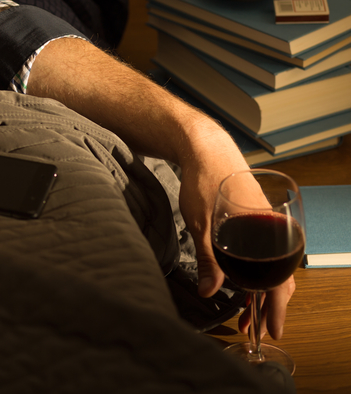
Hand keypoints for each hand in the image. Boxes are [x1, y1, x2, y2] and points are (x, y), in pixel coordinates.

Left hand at [177, 140, 294, 339]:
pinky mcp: (254, 221)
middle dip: (269, 306)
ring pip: (270, 267)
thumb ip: (207, 259)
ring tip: (248, 314)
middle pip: (279, 278)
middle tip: (257, 330)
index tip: (273, 330)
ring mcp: (264, 226)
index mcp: (266, 233)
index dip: (276, 309)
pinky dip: (256, 273)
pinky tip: (243, 284)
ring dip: (261, 292)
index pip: (279, 281)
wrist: (206, 149)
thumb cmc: (205, 181)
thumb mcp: (201, 225)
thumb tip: (209, 291)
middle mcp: (271, 230)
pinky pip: (263, 254)